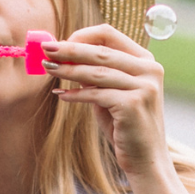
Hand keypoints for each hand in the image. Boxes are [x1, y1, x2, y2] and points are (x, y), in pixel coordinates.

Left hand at [42, 25, 166, 175]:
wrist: (146, 159)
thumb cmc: (124, 125)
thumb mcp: (110, 93)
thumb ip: (94, 74)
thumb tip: (63, 55)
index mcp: (145, 61)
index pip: (109, 34)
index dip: (81, 36)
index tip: (59, 43)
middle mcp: (149, 70)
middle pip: (100, 51)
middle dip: (69, 50)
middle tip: (45, 49)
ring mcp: (144, 87)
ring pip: (97, 72)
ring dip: (68, 69)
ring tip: (48, 68)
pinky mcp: (133, 104)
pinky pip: (96, 94)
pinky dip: (76, 94)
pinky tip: (61, 95)